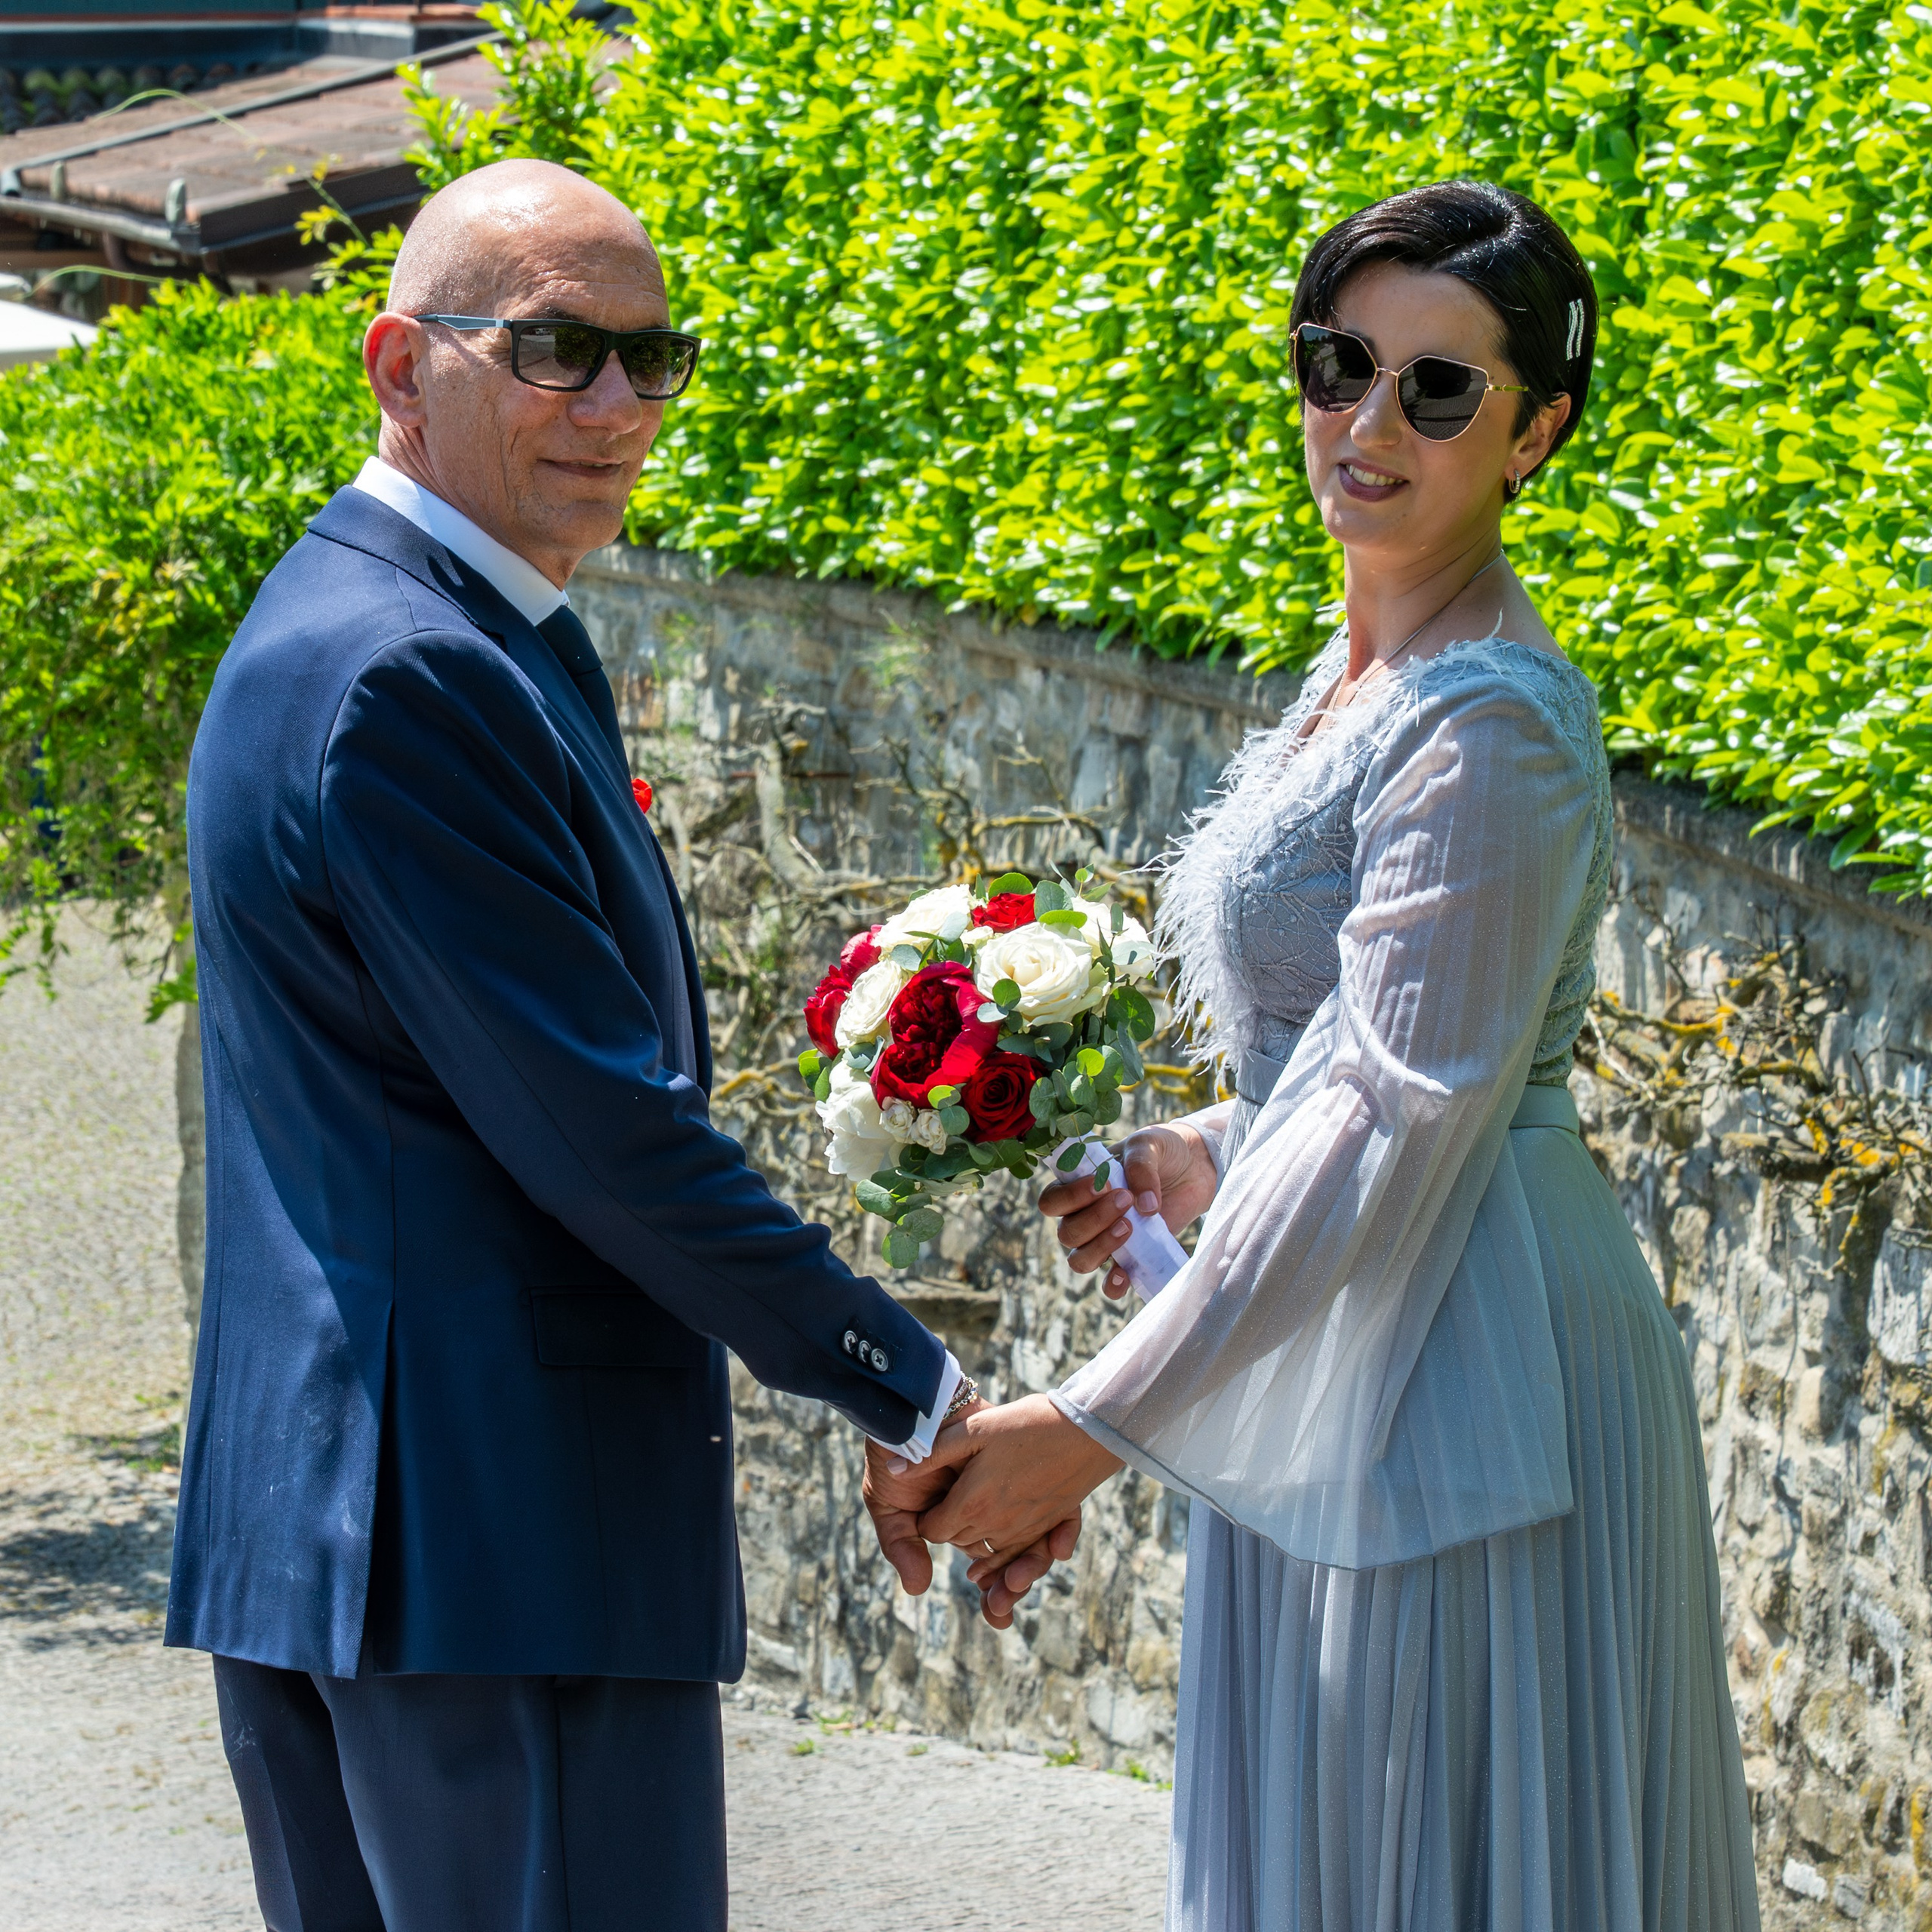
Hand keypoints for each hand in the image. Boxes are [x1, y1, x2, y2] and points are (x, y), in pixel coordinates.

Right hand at [864, 1404, 1083, 1628]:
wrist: (913, 1405)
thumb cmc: (896, 1456)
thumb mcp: (889, 1505)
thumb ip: (902, 1545)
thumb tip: (918, 1590)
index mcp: (966, 1529)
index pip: (992, 1571)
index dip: (999, 1597)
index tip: (998, 1616)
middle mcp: (995, 1514)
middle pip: (1020, 1562)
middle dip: (1018, 1588)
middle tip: (1007, 1611)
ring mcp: (1016, 1492)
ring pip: (1041, 1541)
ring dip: (1037, 1567)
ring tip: (1022, 1583)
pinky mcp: (1031, 1469)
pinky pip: (1061, 1507)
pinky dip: (1064, 1530)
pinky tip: (1058, 1546)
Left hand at [916, 1395, 1123, 1578]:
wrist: (1085, 1429)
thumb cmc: (1025, 1423)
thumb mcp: (973, 1429)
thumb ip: (931, 1452)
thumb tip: (893, 1468)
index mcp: (972, 1503)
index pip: (934, 1529)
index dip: (927, 1519)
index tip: (928, 1504)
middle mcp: (996, 1525)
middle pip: (960, 1541)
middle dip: (949, 1535)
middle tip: (941, 1517)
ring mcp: (1023, 1530)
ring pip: (990, 1554)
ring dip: (979, 1555)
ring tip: (972, 1552)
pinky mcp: (1046, 1529)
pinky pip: (1020, 1554)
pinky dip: (1009, 1558)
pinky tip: (1003, 1557)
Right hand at [1038, 1121, 1217, 1298]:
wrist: (1195, 1166)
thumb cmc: (1161, 1151)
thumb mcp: (1148, 1145)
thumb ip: (1140, 1167)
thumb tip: (1145, 1206)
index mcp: (1078, 1185)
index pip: (1052, 1201)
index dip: (1070, 1198)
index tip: (1104, 1185)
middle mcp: (1085, 1215)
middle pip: (1067, 1233)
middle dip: (1095, 1219)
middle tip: (1126, 1199)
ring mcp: (1106, 1239)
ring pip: (1080, 1259)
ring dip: (1100, 1247)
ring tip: (1130, 1227)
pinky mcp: (1132, 1257)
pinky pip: (1111, 1283)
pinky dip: (1113, 1284)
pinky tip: (1126, 1274)